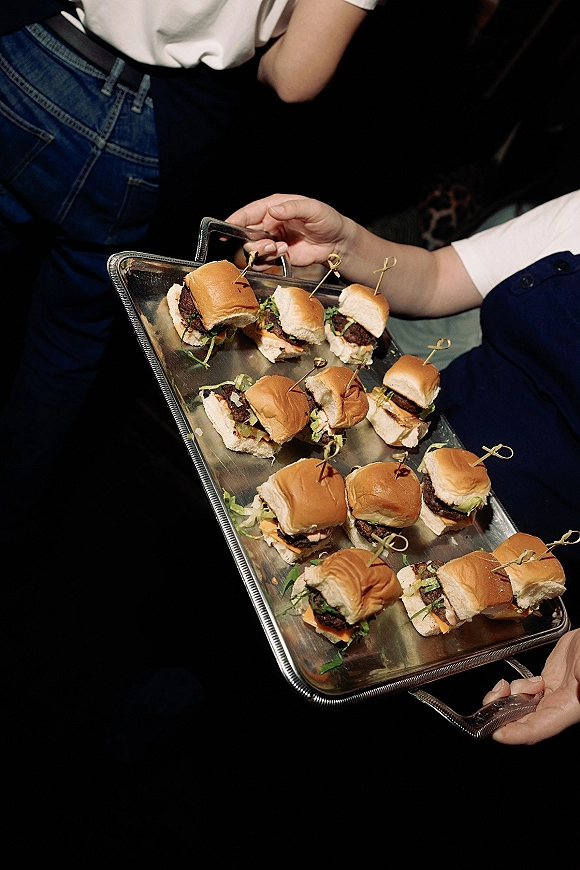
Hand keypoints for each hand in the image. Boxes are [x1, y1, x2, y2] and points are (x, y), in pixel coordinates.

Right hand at [225, 194, 350, 269]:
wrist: (338, 243)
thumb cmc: (327, 220)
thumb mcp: (313, 209)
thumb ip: (292, 208)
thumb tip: (273, 210)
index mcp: (274, 207)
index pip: (249, 213)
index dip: (235, 220)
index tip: (225, 228)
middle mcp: (270, 223)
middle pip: (246, 234)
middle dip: (254, 242)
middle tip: (271, 244)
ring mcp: (272, 240)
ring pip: (253, 249)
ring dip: (263, 252)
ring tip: (281, 249)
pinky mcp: (278, 255)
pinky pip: (262, 261)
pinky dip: (267, 262)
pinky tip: (282, 256)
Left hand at [482, 628, 579, 743]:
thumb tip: (578, 687)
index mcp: (569, 707)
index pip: (538, 728)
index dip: (517, 734)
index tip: (497, 733)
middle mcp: (558, 705)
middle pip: (525, 721)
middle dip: (503, 718)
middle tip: (489, 707)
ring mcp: (551, 694)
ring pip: (521, 706)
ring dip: (506, 700)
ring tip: (506, 686)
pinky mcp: (546, 682)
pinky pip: (523, 692)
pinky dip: (512, 690)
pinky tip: (512, 683)